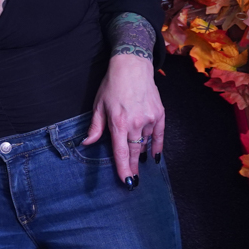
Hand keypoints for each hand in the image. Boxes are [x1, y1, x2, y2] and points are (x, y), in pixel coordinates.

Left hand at [84, 54, 163, 183]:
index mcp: (118, 123)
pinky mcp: (160, 114)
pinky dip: (157, 146)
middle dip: (132, 167)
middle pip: (134, 151)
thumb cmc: (112, 86)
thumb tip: (87, 143)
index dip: (122, 168)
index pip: (120, 151)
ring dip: (140, 154)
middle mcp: (136, 123)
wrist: (133, 67)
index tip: (125, 180)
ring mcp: (150, 119)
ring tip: (137, 165)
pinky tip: (154, 156)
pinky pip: (160, 135)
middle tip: (132, 181)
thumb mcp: (98, 106)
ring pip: (145, 143)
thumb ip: (95, 127)